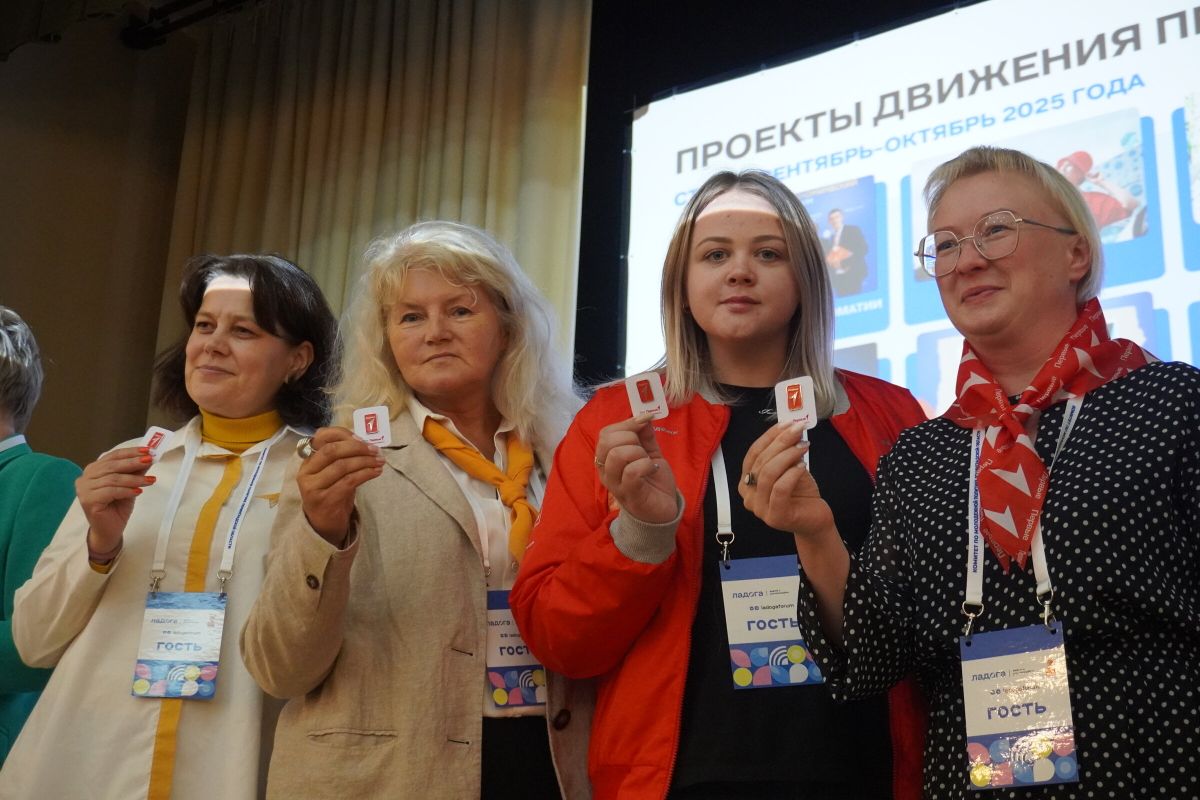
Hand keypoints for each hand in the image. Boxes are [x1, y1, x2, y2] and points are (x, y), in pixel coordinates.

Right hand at [76, 446, 156, 556]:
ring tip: (150, 481)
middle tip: (150, 460)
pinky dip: (126, 490)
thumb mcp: (129, 485)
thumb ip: (135, 472)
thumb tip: (148, 457)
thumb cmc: (117, 507)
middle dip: (133, 462)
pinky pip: (110, 491)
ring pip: (113, 478)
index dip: (130, 452)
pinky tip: (138, 492)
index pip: (112, 456)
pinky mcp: (88, 500)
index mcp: (93, 470)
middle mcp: (85, 477)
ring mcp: (84, 489)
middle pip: (112, 466)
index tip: (148, 450)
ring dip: (134, 478)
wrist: (109, 530)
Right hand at [298, 427, 385, 545]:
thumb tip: (365, 443)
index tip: (362, 438)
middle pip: (332, 451)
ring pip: (342, 466)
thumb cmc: (331, 493)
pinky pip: (349, 481)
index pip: (321, 437)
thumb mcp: (333, 472)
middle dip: (357, 447)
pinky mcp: (324, 499)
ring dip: (365, 461)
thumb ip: (342, 456)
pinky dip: (366, 474)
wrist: (324, 525)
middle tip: (375, 450)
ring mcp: (313, 487)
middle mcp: (306, 472)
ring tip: (380, 461)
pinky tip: (376, 472)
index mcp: (307, 460)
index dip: (343, 434)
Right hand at [594, 413, 677, 523]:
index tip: (645, 422)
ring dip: (638, 453)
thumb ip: (645, 435)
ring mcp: (616, 484)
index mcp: (607, 458)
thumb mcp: (649, 452)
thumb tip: (644, 415)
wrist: (663, 511)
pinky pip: (632, 472)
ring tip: (648, 462)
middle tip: (644, 450)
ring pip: (617, 454)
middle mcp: (606, 471)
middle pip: (608, 441)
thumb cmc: (652, 481)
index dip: (626, 423)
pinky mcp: (630, 495)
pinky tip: (652, 469)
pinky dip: (646, 465)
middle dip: (631, 437)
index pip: (605, 433)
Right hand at [738, 421, 834, 537]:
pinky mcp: (774, 517)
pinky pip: (779, 489)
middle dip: (780, 442)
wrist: (814, 520)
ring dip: (787, 455)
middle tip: (798, 430)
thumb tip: (791, 428)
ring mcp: (759, 508)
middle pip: (760, 462)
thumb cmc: (801, 493)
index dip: (768, 436)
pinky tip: (802, 466)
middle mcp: (748, 495)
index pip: (753, 454)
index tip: (786, 423)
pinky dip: (791, 474)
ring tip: (803, 446)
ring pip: (768, 473)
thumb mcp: (791, 467)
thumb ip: (786, 452)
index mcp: (746, 482)